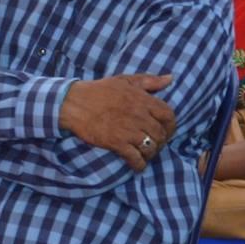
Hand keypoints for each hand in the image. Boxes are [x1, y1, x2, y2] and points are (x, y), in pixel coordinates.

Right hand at [59, 75, 176, 170]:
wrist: (73, 103)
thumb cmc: (99, 91)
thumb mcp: (124, 80)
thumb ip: (149, 80)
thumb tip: (170, 78)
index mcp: (142, 99)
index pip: (168, 115)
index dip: (171, 126)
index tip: (165, 130)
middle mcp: (138, 115)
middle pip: (161, 134)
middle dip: (160, 142)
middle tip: (154, 145)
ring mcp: (128, 130)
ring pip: (151, 147)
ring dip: (150, 154)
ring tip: (145, 154)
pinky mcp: (117, 143)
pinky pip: (135, 158)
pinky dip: (139, 164)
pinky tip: (136, 165)